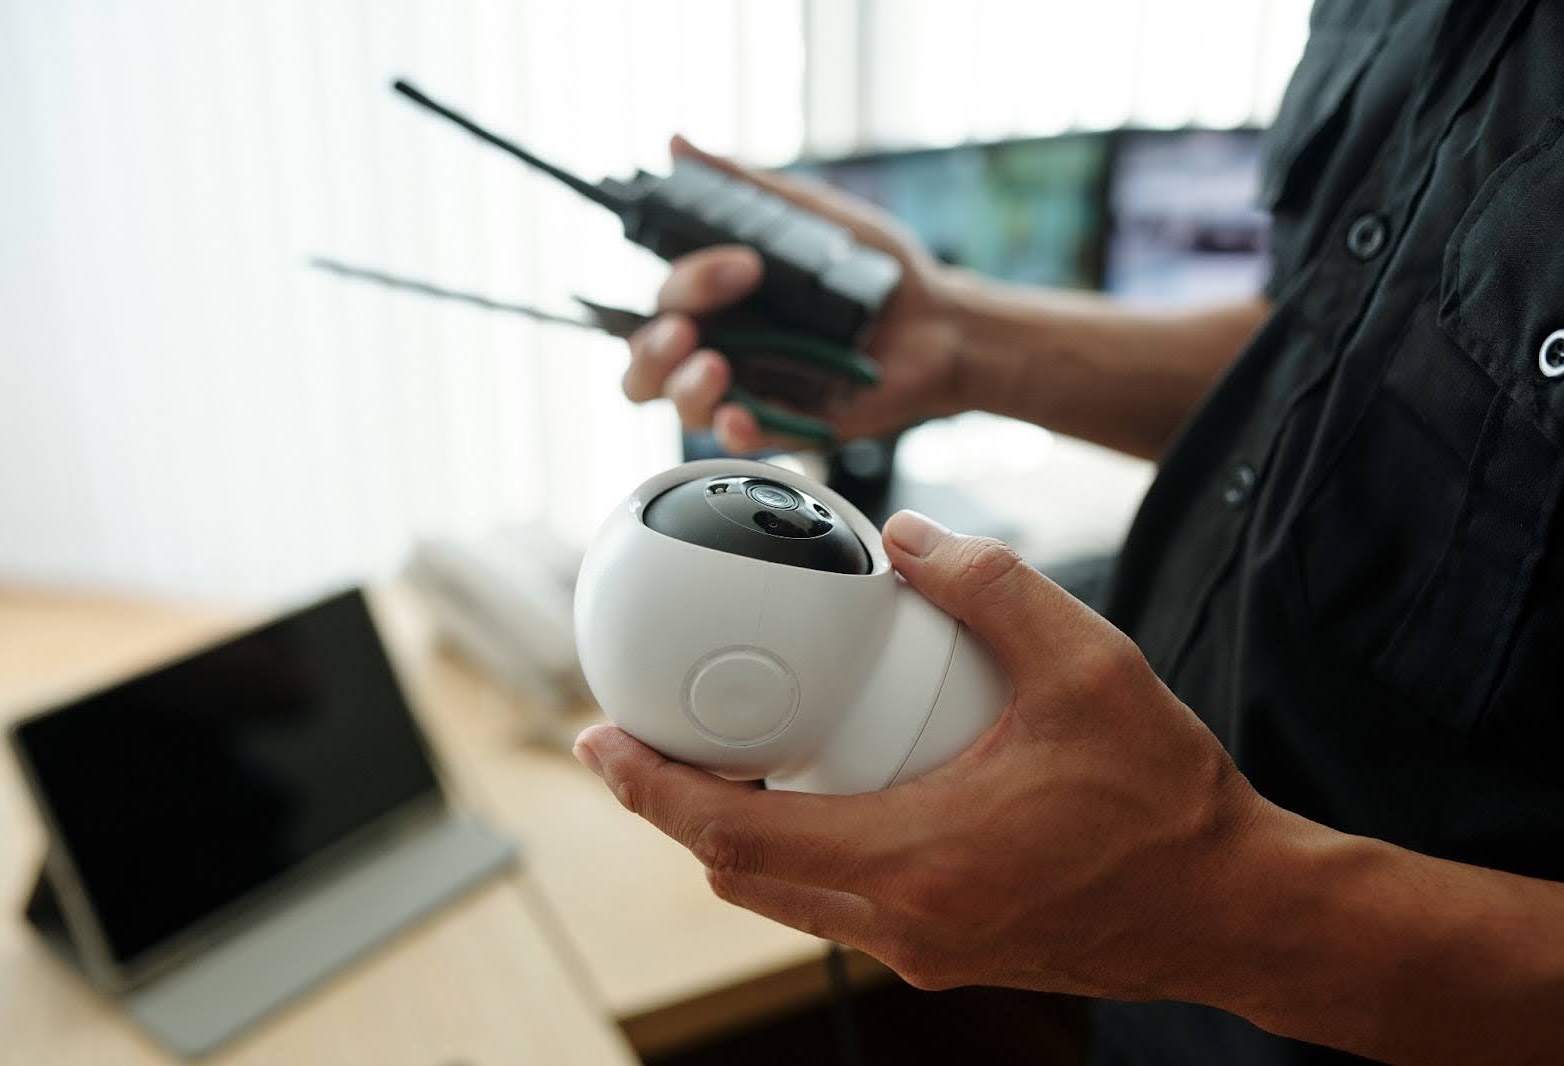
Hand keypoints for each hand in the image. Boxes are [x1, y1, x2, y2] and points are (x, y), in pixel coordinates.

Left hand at [572, 510, 1267, 999]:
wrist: (1236, 908)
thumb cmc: (1168, 800)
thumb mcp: (1088, 666)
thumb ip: (991, 586)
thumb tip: (910, 539)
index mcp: (917, 859)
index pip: (735, 834)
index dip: (651, 789)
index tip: (600, 740)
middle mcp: (903, 922)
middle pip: (740, 873)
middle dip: (678, 808)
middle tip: (650, 737)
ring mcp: (923, 947)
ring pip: (784, 896)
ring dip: (738, 831)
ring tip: (727, 755)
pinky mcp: (948, 950)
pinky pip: (836, 904)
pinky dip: (800, 848)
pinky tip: (822, 787)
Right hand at [621, 136, 966, 452]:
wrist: (942, 321)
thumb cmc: (878, 269)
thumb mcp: (810, 214)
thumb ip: (742, 189)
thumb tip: (678, 144)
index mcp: (720, 303)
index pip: (664, 303)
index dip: (685, 285)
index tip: (742, 263)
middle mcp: (724, 350)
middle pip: (644, 369)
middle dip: (651, 349)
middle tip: (686, 331)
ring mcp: (754, 392)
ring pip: (682, 408)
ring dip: (684, 387)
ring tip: (716, 366)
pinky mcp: (789, 428)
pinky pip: (742, 442)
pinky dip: (733, 430)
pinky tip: (740, 415)